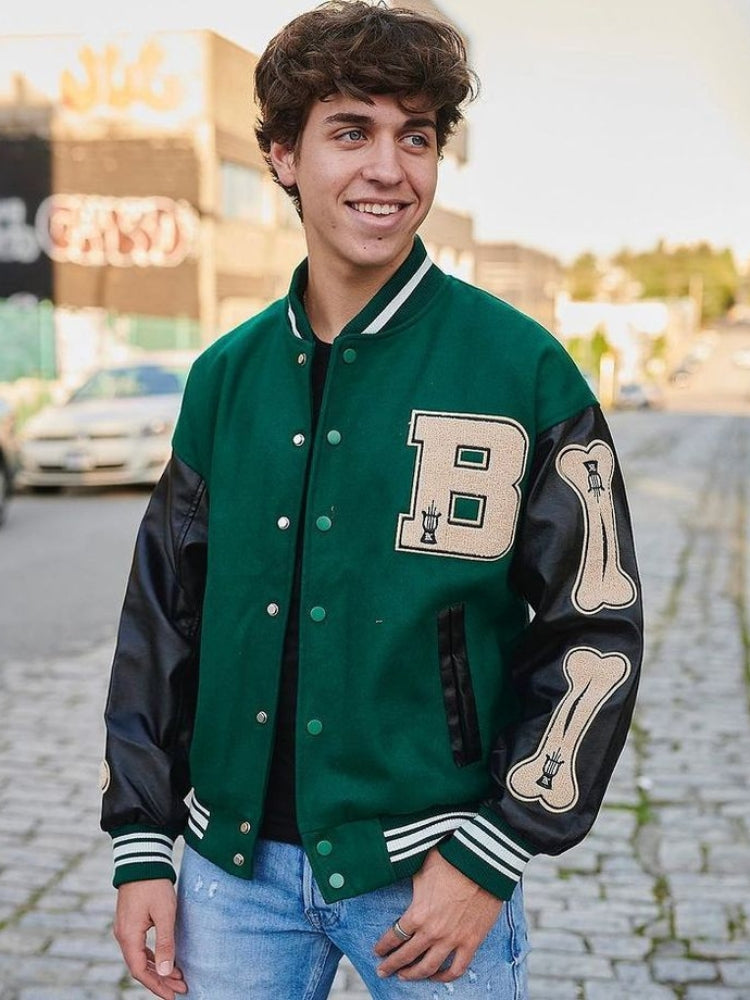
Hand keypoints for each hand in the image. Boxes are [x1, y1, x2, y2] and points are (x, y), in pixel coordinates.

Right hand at [113, 879, 186, 998]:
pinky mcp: (130, 921)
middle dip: (160, 980)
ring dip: (157, 968)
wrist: (142, 858)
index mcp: (129, 936)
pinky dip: (152, 956)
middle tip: (180, 988)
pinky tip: (164, 959)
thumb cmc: (154, 885)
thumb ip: (165, 943)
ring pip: (139, 957)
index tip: (173, 995)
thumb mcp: (165, 914)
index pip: (140, 971)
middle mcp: (123, 935)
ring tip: (177, 976)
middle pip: (139, 967)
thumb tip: (164, 971)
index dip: (156, 985)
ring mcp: (125, 928)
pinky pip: (139, 947)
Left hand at [373, 848, 502, 982]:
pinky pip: (457, 968)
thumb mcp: (420, 869)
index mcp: (417, 913)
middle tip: (382, 970)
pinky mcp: (471, 942)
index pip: (394, 936)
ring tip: (404, 976)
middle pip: (406, 956)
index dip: (383, 946)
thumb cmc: (450, 860)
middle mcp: (432, 932)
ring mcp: (452, 940)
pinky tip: (437, 976)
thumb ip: (409, 883)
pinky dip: (445, 977)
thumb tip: (398, 875)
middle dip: (391, 965)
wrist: (482, 863)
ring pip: (428, 968)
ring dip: (413, 975)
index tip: (378, 950)